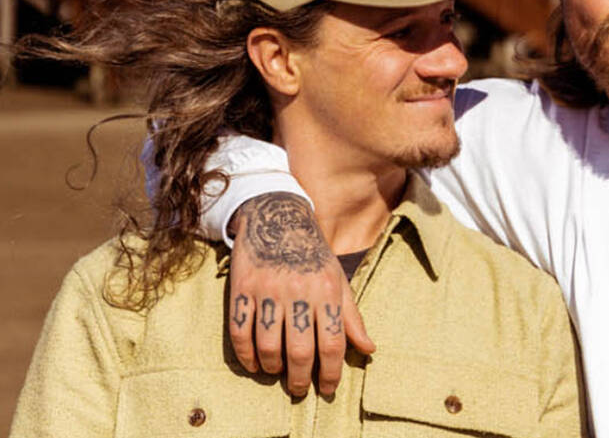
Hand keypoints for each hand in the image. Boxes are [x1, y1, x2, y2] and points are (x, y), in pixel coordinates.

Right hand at [226, 192, 374, 396]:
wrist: (276, 218)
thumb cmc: (313, 256)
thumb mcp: (338, 280)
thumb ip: (351, 317)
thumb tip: (369, 350)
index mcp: (327, 291)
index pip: (332, 343)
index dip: (330, 373)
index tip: (327, 389)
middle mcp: (298, 291)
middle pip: (299, 351)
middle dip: (299, 379)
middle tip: (298, 389)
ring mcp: (268, 290)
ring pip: (268, 346)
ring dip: (273, 368)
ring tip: (277, 372)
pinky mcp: (242, 289)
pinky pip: (240, 332)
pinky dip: (246, 355)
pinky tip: (254, 364)